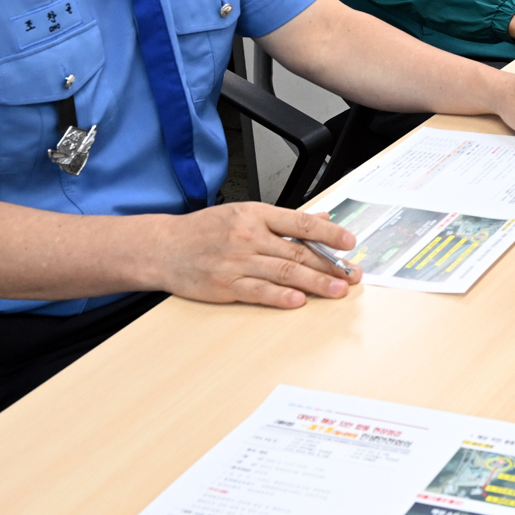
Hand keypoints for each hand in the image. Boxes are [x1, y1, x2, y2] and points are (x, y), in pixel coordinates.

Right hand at [154, 203, 357, 308]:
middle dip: (329, 265)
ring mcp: (237, 262)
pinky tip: (299, 300)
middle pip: (297, 252)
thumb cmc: (204, 230)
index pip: (301, 224)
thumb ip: (284, 220)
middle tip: (351, 275)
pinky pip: (259, 291)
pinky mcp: (225, 285)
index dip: (329, 234)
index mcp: (256, 215)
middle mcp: (249, 237)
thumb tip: (321, 219)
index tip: (349, 243)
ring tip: (337, 290)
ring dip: (315, 283)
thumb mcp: (244, 213)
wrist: (163, 248)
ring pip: (284, 272)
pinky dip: (281, 296)